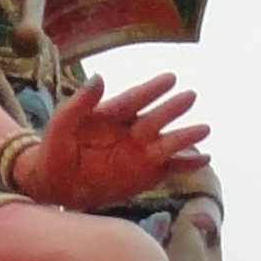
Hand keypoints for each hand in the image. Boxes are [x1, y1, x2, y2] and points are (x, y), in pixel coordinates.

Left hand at [22, 69, 201, 210]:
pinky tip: (204, 158)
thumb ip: (80, 102)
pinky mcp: (146, 173)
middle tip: (191, 95)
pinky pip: (171, 167)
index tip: (171, 78)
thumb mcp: (62, 122)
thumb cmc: (55, 147)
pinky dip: (187, 164)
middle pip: (154, 117)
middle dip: (172, 108)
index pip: (134, 98)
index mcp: (110, 113)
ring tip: (204, 128)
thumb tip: (99, 77)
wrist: (56, 183)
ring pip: (167, 142)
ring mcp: (140, 152)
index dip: (152, 89)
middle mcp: (130, 130)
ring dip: (185, 136)